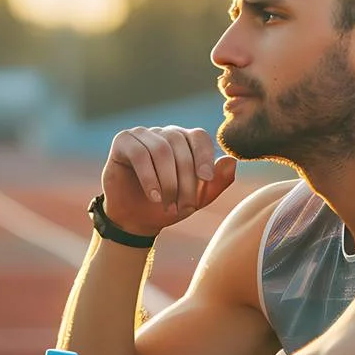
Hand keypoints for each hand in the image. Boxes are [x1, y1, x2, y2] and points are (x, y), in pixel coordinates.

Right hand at [102, 127, 238, 236]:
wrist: (136, 221)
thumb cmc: (167, 207)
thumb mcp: (197, 199)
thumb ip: (217, 183)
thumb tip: (231, 161)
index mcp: (184, 141)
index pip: (198, 136)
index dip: (204, 155)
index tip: (207, 180)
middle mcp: (164, 133)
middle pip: (180, 145)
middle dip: (185, 180)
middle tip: (185, 207)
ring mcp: (142, 135)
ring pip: (160, 150)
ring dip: (167, 182)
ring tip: (168, 205)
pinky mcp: (123, 141)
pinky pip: (139, 154)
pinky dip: (149, 178)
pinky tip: (154, 197)